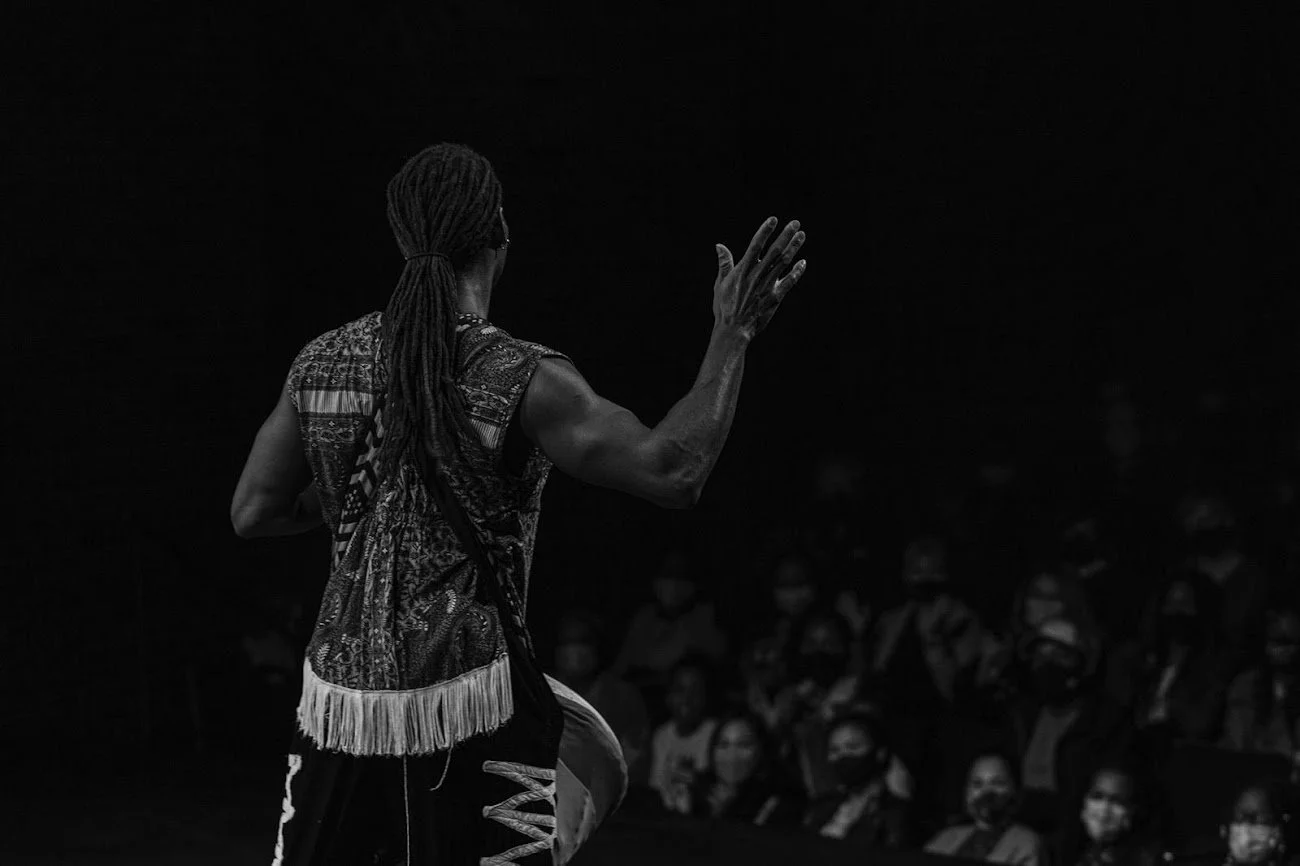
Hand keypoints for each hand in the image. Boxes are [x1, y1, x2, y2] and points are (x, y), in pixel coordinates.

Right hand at [713, 217, 807, 340]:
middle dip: (785, 236)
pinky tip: (803, 262)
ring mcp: (767, 286)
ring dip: (793, 248)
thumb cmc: (724, 307)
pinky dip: (796, 272)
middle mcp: (756, 276)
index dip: (765, 231)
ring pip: (783, 263)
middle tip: (795, 223)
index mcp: (742, 270)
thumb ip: (724, 263)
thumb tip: (719, 245)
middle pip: (774, 251)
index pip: (755, 246)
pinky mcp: (775, 298)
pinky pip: (789, 282)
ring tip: (801, 235)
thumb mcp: (721, 284)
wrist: (734, 330)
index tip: (774, 219)